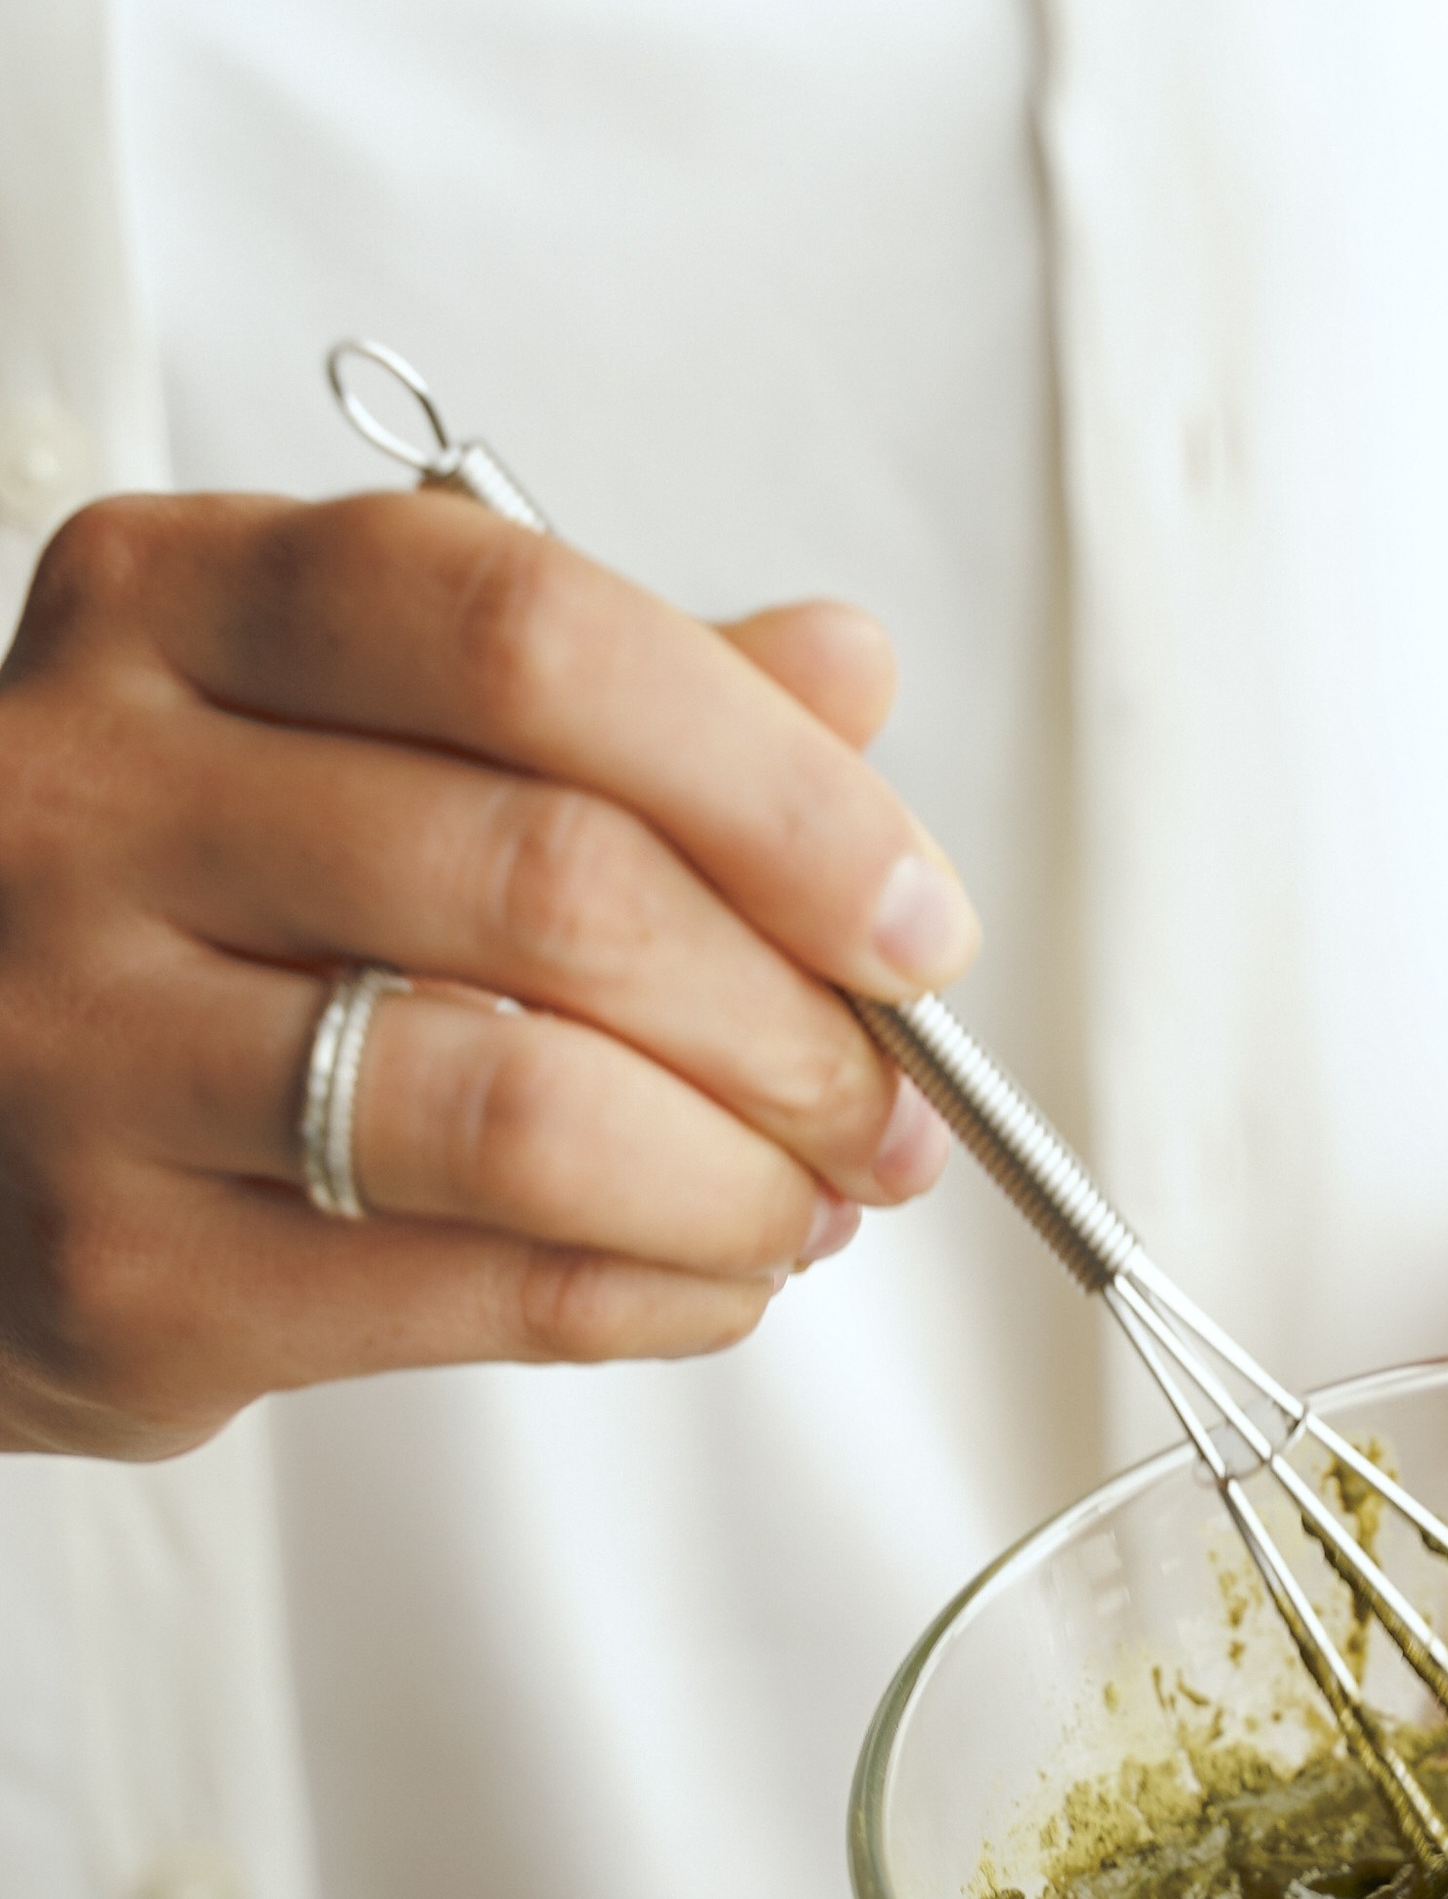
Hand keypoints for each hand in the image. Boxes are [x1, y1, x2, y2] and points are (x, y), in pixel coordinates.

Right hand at [0, 488, 976, 1456]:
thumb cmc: (163, 907)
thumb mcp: (341, 730)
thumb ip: (594, 696)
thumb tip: (845, 674)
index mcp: (168, 606)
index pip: (529, 635)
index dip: (775, 786)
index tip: (912, 912)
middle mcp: (88, 797)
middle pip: (552, 881)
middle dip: (794, 1017)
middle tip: (895, 1096)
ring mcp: (79, 1042)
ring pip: (522, 1108)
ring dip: (740, 1176)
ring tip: (815, 1198)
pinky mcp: (115, 1269)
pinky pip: (476, 1287)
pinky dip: (657, 1292)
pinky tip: (712, 1277)